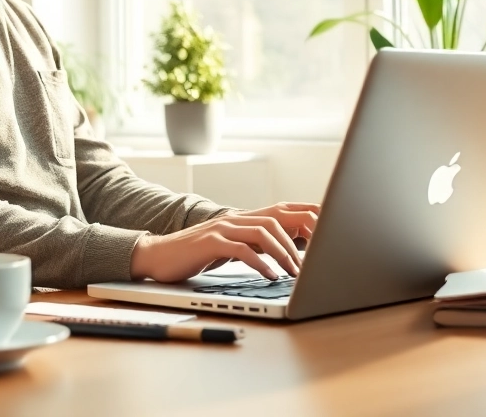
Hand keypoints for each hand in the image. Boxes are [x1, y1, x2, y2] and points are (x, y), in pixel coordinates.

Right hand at [129, 202, 320, 283]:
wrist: (157, 256)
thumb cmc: (195, 255)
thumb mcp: (230, 246)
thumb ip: (254, 243)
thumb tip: (285, 250)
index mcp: (242, 218)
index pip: (282, 209)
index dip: (306, 213)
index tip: (328, 227)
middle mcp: (235, 218)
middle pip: (277, 217)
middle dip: (301, 234)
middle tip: (317, 255)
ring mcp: (222, 228)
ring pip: (263, 232)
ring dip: (283, 253)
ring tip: (294, 272)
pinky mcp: (210, 243)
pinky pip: (242, 250)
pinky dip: (260, 263)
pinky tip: (269, 276)